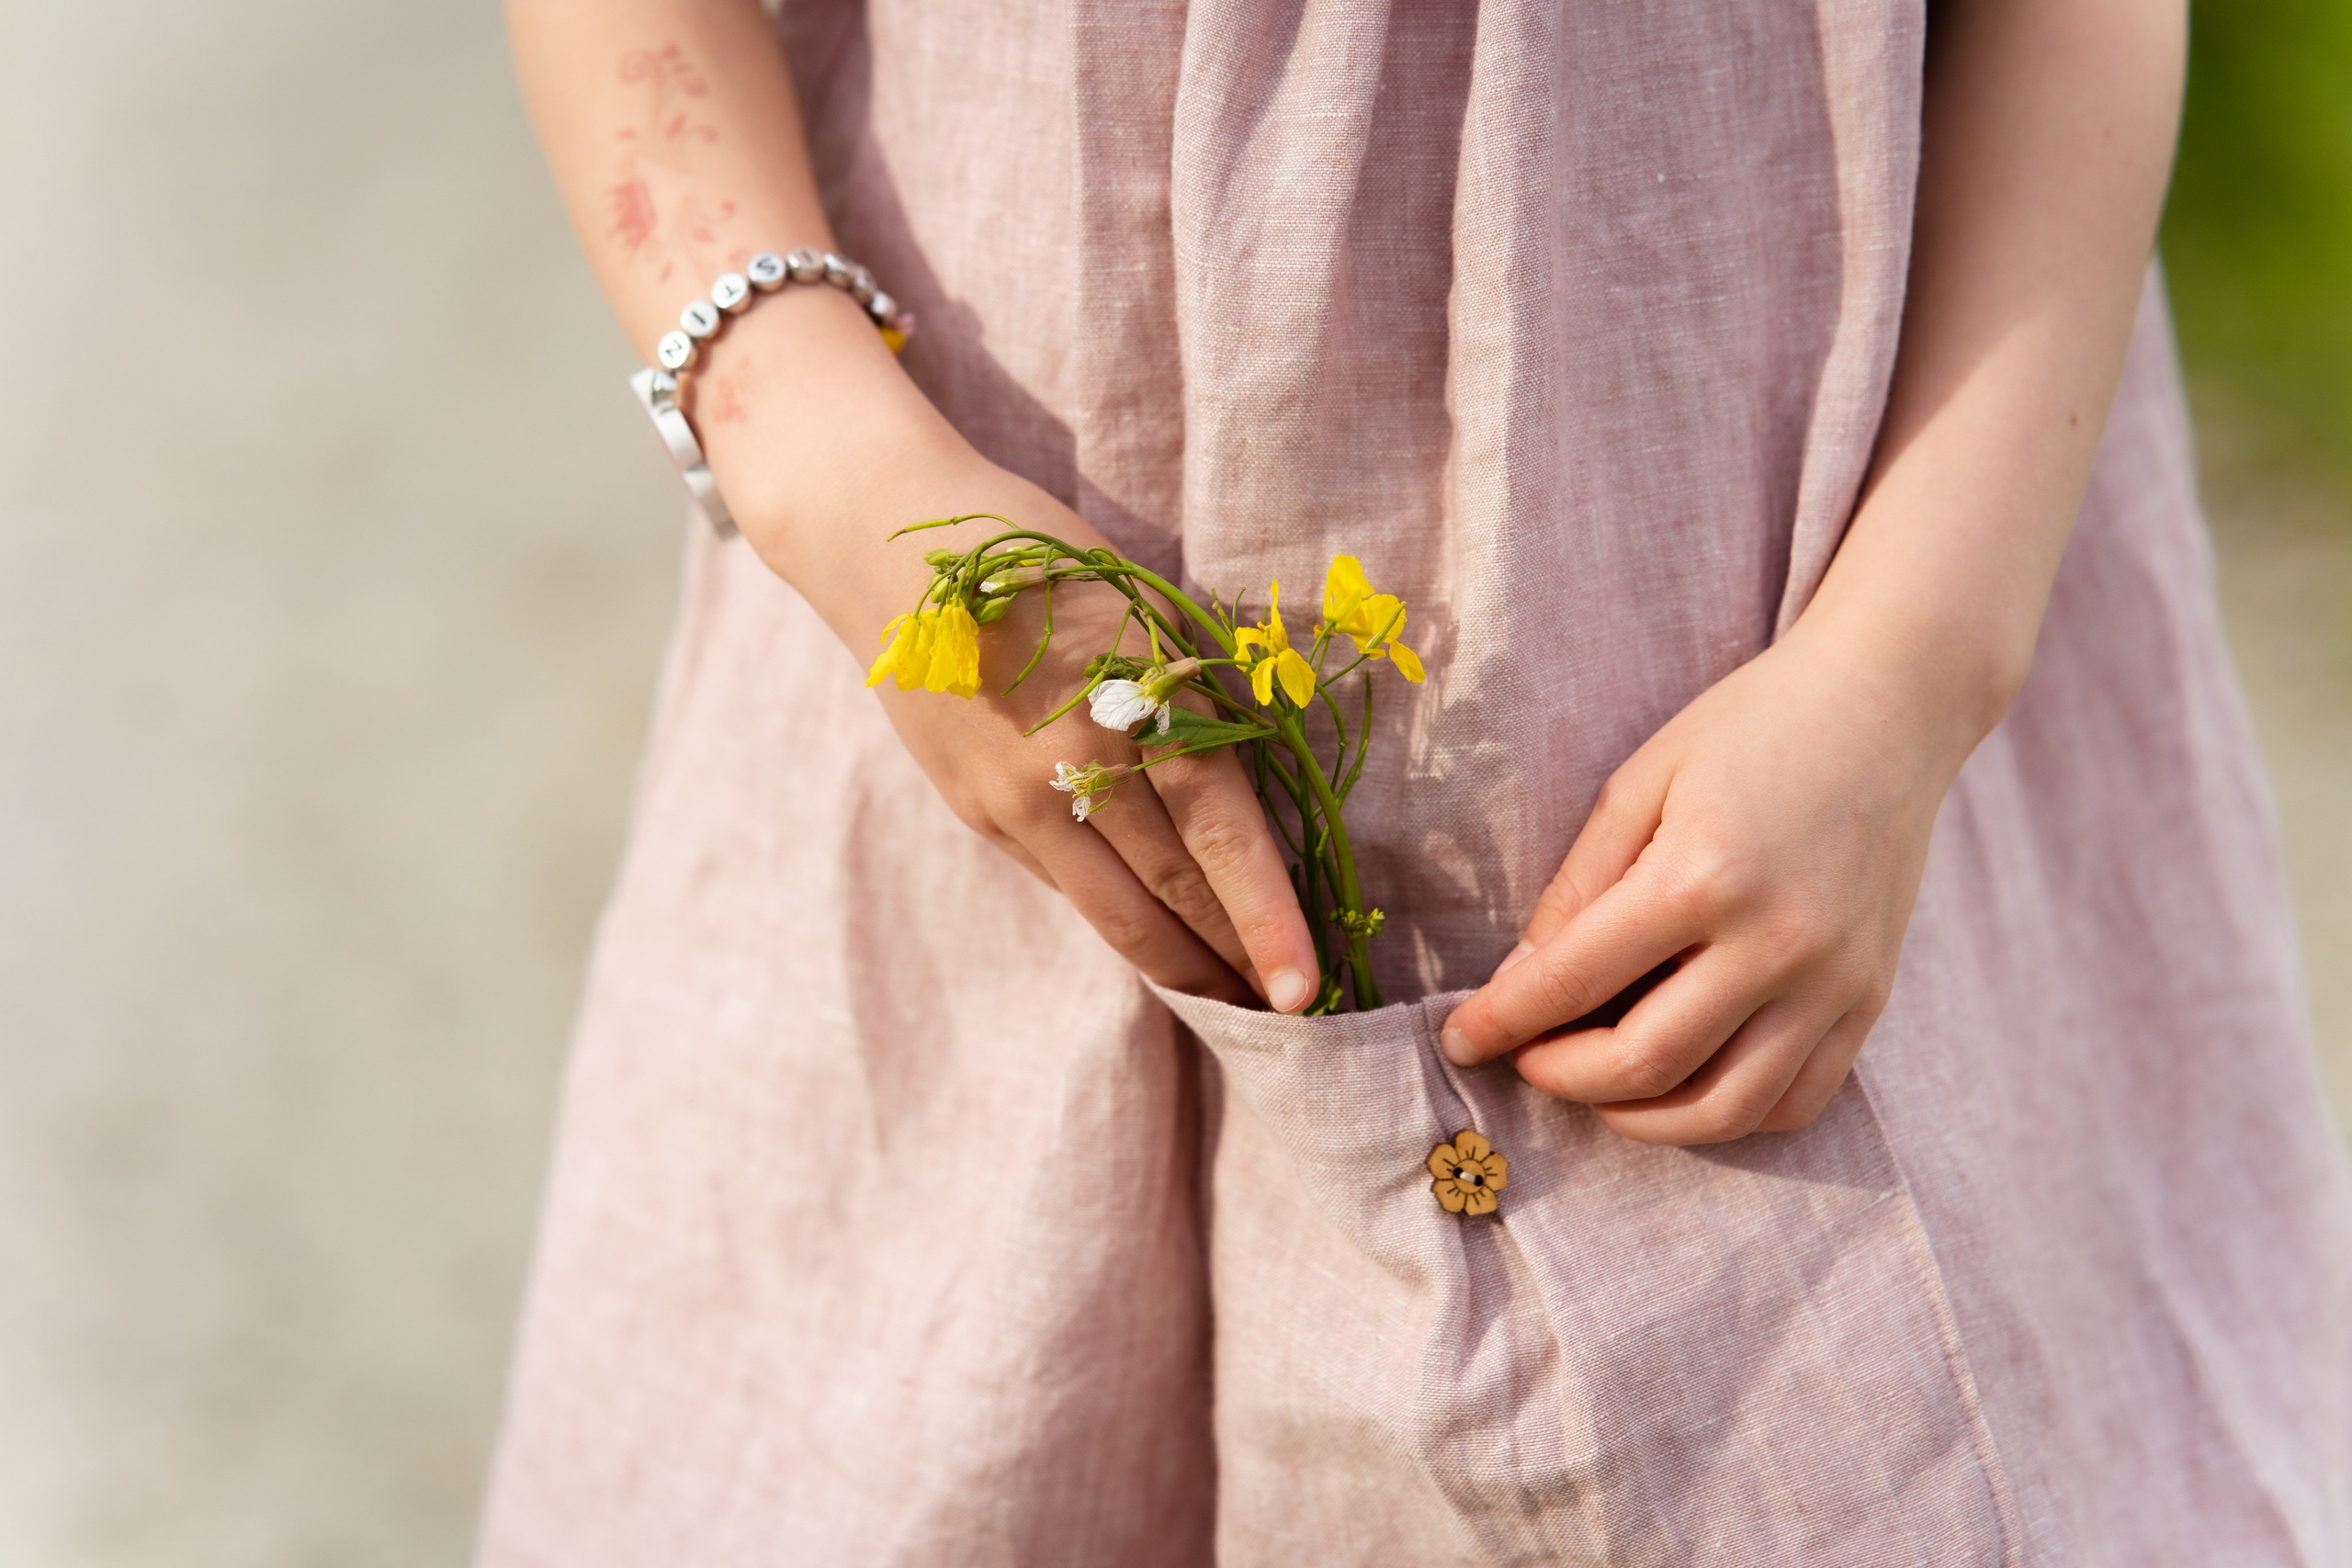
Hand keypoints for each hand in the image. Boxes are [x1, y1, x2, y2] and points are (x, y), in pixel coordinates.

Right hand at [747, 435, 1320, 1011]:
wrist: (883, 549)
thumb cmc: (1039, 556)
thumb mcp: (1141, 609)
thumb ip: (1192, 705)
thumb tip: (1251, 805)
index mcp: (1131, 699)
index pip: (1219, 833)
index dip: (1268, 918)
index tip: (1309, 986)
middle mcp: (1071, 764)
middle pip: (1172, 890)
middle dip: (1236, 959)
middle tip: (1296, 1015)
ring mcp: (1015, 799)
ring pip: (1115, 913)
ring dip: (1183, 963)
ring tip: (1238, 999)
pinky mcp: (979, 814)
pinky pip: (1068, 886)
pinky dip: (1122, 921)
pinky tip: (1162, 941)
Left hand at [1437, 617, 1983, 1142]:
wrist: (1889, 703)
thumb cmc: (1750, 728)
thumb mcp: (1641, 781)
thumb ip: (1577, 887)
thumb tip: (1517, 982)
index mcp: (1703, 876)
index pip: (1576, 980)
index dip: (1503, 1021)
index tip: (1458, 1039)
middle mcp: (1776, 943)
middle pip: (1647, 1063)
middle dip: (1563, 1079)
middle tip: (1526, 1060)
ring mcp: (1833, 982)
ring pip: (1725, 1109)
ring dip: (1642, 1119)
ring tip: (1597, 1087)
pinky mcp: (1871, 1000)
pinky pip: (1796, 1100)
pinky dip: (1729, 1115)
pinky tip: (1684, 1082)